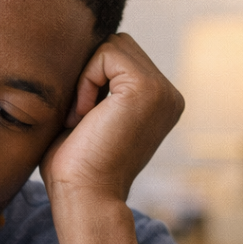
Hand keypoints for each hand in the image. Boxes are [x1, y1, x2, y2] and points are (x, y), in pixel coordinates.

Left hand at [40, 34, 183, 206]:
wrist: (83, 198)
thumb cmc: (74, 169)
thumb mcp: (88, 119)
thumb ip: (94, 87)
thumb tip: (74, 50)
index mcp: (158, 102)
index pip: (120, 58)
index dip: (89, 79)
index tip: (80, 122)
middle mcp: (168, 94)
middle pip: (118, 45)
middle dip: (89, 74)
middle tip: (79, 119)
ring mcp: (163, 91)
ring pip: (113, 45)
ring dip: (86, 78)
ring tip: (82, 118)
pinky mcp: (148, 88)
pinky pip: (107, 53)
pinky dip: (86, 80)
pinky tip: (84, 116)